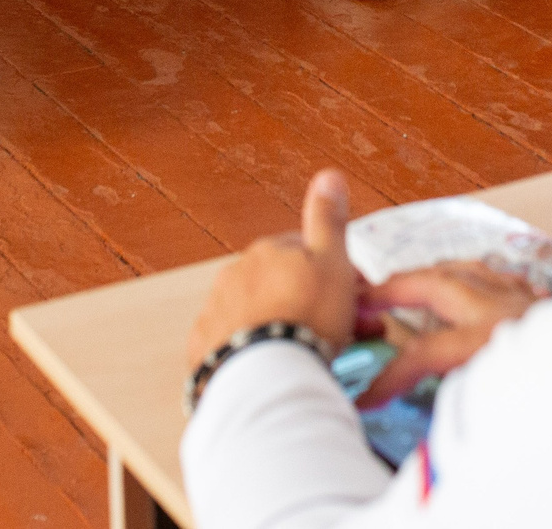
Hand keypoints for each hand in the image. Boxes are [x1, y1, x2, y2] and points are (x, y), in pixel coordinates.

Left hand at [186, 170, 360, 373]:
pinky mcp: (204, 349)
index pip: (299, 251)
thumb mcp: (332, 261)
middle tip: (333, 330)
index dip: (327, 273)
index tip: (347, 296)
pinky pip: (232, 343)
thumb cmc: (306, 317)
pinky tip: (273, 365)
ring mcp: (216, 312)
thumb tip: (328, 175)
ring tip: (303, 354)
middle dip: (303, 301)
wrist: (268, 375)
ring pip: (254, 313)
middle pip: (276, 283)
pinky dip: (251, 351)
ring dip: (276, 326)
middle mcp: (235, 276)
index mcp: (267, 252)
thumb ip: (328, 219)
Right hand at [354, 262, 542, 406]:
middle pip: (439, 283)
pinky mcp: (546, 305)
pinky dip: (479, 281)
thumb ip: (460, 410)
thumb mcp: (504, 416)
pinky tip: (472, 288)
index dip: (389, 376)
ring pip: (472, 270)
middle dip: (396, 288)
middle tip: (365, 296)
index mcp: (489, 339)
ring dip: (434, 275)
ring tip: (410, 283)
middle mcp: (504, 310)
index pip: (424, 352)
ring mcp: (525, 301)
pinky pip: (503, 280)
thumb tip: (430, 433)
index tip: (366, 397)